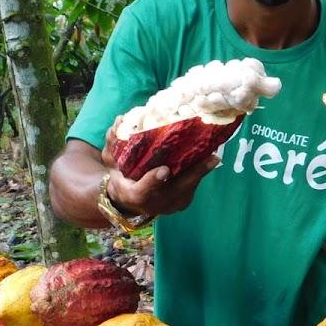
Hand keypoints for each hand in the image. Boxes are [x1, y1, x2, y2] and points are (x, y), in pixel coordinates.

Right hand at [102, 116, 220, 216]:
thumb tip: (121, 120)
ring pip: (189, 188)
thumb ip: (113, 142)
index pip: (142, 191)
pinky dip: (200, 171)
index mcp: (133, 194)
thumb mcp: (111, 159)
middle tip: (211, 158)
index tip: (164, 170)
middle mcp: (153, 204)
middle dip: (194, 174)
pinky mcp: (182, 202)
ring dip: (201, 171)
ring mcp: (170, 206)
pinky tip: (209, 156)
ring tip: (214, 153)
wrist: (127, 199)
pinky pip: (193, 186)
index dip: (153, 181)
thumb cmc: (120, 174)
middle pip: (175, 191)